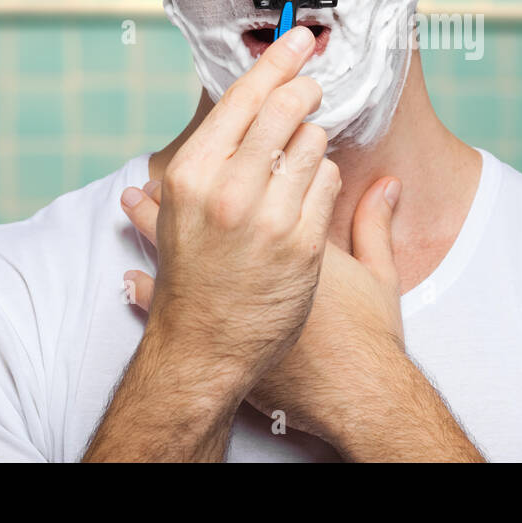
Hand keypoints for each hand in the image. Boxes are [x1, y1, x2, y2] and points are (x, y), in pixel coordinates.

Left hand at [122, 172, 406, 443]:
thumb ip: (375, 223)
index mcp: (292, 224)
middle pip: (211, 193)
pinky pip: (160, 293)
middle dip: (197, 169)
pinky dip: (143, 281)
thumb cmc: (365, 333)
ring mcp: (223, 281)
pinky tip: (131, 271)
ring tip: (135, 198)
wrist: (346, 389)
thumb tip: (390, 183)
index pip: (260, 170)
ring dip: (153, 215)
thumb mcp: (380, 272)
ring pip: (174, 236)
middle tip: (192, 156)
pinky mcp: (213, 324)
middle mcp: (250, 241)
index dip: (246, 147)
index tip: (237, 133)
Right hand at [126, 24, 341, 391]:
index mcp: (191, 175)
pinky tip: (311, 190)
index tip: (298, 39)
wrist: (205, 349)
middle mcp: (228, 190)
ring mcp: (267, 217)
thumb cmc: (190, 284)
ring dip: (313, 140)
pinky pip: (328, 183)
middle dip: (305, 90)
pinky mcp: (302, 243)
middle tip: (313, 84)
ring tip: (302, 155)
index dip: (276, 62)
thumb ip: (168, 190)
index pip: (243, 98)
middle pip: (285, 109)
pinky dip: (324, 178)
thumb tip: (142, 182)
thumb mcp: (169, 226)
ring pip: (312, 143)